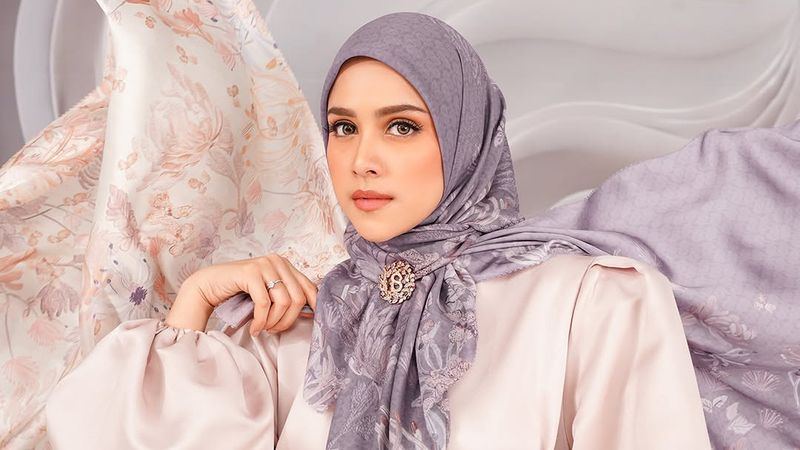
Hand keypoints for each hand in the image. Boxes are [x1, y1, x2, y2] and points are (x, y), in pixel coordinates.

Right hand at [183, 255, 317, 335]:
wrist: (208, 286)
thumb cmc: (239, 293)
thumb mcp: (268, 292)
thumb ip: (285, 296)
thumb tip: (309, 313)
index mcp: (285, 264)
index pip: (310, 287)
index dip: (313, 307)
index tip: (308, 323)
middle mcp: (277, 261)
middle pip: (298, 298)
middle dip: (288, 320)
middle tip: (274, 330)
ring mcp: (264, 264)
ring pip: (284, 302)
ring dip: (274, 322)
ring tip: (263, 328)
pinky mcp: (251, 272)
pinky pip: (264, 303)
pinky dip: (260, 321)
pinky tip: (254, 328)